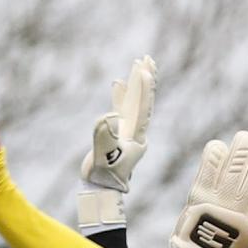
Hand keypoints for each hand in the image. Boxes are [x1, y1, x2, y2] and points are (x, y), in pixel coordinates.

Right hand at [77, 54, 154, 227]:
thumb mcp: (102, 156)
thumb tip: (111, 115)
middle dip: (144, 79)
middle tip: (147, 58)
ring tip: (138, 64)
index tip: (144, 69)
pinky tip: (118, 84)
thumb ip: (104, 135)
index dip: (144, 88)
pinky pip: (122, 109)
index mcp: (136, 136)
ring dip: (135, 84)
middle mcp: (135, 131)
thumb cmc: (102, 175)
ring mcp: (127, 131)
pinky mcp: (118, 133)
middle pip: (143, 100)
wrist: (100, 189)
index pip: (143, 107)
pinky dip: (120, 97)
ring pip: (134, 102)